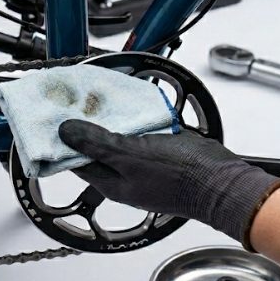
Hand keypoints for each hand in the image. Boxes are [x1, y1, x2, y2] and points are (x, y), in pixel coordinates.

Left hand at [58, 120, 279, 247]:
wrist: (223, 181)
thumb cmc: (179, 176)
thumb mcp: (129, 156)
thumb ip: (96, 144)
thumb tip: (64, 133)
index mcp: (111, 182)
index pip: (76, 160)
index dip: (63, 140)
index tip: (55, 118)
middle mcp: (124, 176)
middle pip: (96, 148)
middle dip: (85, 126)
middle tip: (76, 102)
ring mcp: (144, 165)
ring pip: (118, 139)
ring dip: (110, 120)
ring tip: (99, 98)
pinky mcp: (162, 153)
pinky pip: (141, 134)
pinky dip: (134, 120)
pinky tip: (130, 104)